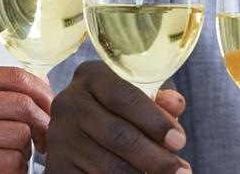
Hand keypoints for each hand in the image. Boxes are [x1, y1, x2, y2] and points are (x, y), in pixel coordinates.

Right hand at [0, 66, 52, 173]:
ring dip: (25, 153)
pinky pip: (12, 162)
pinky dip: (15, 171)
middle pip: (23, 106)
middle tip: (44, 141)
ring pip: (21, 136)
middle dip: (42, 126)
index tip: (51, 110)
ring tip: (9, 158)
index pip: (14, 76)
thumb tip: (43, 94)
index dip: (43, 94)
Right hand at [44, 61, 190, 172]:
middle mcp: (68, 103)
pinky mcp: (56, 167)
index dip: (156, 121)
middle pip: (119, 135)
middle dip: (157, 158)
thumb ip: (161, 99)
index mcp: (91, 76)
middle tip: (183, 171)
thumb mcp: (142, 97)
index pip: (125, 97)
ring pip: (109, 165)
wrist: (82, 133)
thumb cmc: (122, 111)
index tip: (179, 141)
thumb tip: (174, 104)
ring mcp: (59, 137)